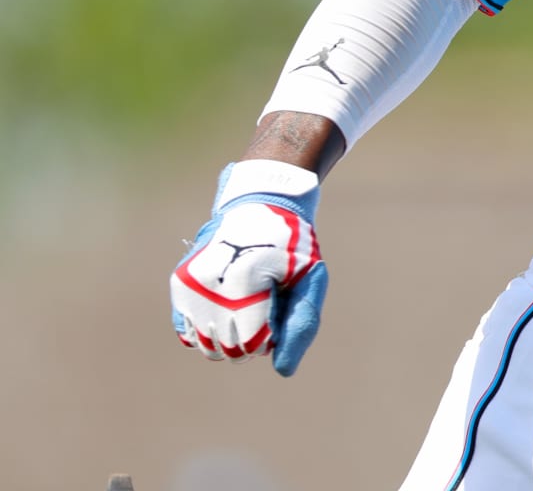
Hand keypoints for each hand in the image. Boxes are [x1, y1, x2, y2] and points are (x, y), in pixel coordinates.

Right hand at [169, 160, 329, 375]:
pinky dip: (208, 327)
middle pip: (230, 350)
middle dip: (253, 337)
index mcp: (245, 283)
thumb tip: (284, 370)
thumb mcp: (310, 280)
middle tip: (267, 301)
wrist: (260, 204)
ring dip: (229, 335)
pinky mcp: (179, 284)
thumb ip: (300, 325)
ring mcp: (190, 285)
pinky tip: (227, 303)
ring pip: (206, 346)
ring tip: (247, 301)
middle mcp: (210, 286)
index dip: (274, 333)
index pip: (254, 345)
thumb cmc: (292, 245)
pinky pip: (188, 331)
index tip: (281, 304)